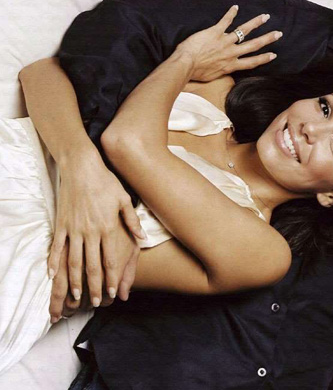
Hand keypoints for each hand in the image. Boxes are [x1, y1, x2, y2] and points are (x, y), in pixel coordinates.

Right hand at [48, 150, 143, 315]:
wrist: (82, 168)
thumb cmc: (106, 182)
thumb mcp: (125, 200)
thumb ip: (133, 222)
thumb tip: (143, 238)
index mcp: (107, 227)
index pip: (110, 260)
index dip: (111, 279)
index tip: (113, 293)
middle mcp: (90, 231)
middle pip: (92, 266)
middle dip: (94, 286)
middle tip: (95, 302)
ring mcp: (74, 229)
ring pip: (74, 261)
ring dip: (75, 280)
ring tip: (76, 296)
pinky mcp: (61, 224)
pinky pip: (56, 247)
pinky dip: (53, 262)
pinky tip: (52, 274)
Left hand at [177, 5, 281, 81]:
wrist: (186, 65)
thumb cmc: (196, 73)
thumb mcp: (212, 76)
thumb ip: (220, 71)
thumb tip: (221, 70)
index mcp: (231, 65)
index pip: (252, 62)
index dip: (264, 58)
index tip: (273, 55)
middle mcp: (231, 53)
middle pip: (254, 45)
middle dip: (267, 39)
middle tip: (278, 34)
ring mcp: (224, 41)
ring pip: (244, 30)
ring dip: (255, 23)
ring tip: (265, 17)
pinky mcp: (215, 32)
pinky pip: (225, 20)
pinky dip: (231, 13)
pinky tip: (236, 7)